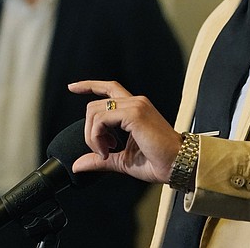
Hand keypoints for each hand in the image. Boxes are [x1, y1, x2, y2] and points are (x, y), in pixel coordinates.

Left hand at [67, 80, 182, 183]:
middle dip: (89, 132)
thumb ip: (100, 159)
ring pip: (94, 112)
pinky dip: (97, 137)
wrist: (177, 164)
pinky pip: (101, 120)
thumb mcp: (122, 160)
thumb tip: (77, 164)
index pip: (109, 88)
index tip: (72, 87)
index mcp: (135, 109)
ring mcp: (136, 105)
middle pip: (94, 106)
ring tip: (105, 153)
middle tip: (101, 151)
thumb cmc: (158, 161)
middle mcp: (136, 102)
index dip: (89, 85)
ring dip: (92, 136)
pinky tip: (108, 150)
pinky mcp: (134, 114)